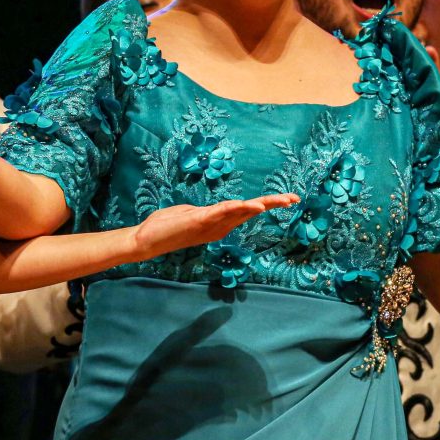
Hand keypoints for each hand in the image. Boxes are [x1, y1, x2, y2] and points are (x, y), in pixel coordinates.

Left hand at [131, 193, 299, 259]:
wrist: (145, 241)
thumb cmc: (164, 226)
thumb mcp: (188, 215)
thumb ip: (204, 212)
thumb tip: (215, 209)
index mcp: (218, 223)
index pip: (246, 210)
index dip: (265, 204)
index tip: (286, 198)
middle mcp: (218, 226)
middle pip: (250, 211)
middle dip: (272, 204)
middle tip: (294, 198)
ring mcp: (210, 224)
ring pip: (241, 212)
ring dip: (261, 205)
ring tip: (281, 200)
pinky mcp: (200, 220)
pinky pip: (223, 212)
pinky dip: (238, 208)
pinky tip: (252, 205)